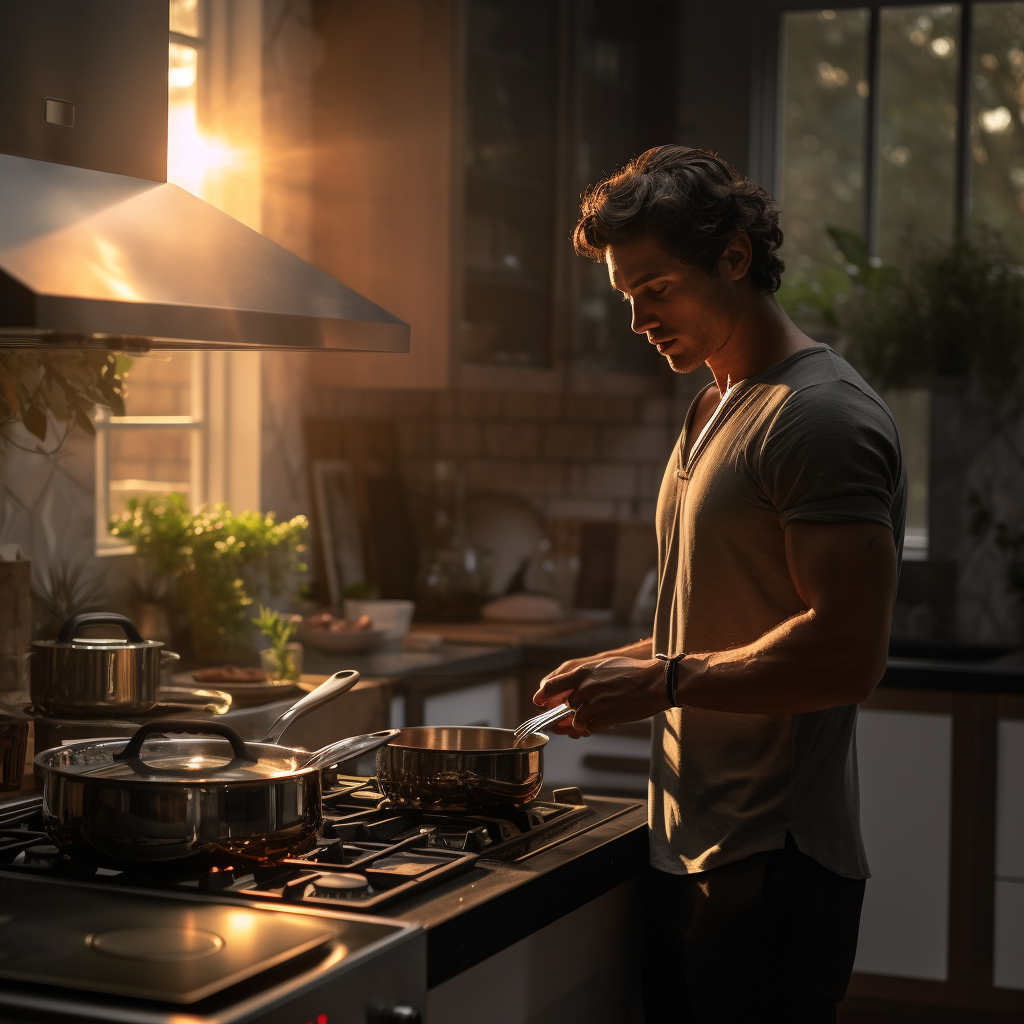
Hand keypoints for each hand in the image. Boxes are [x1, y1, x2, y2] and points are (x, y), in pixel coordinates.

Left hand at [532, 655, 670, 736]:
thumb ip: (584, 677)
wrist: (655, 682)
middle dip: (567, 714)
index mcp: (583, 672)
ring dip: (580, 723)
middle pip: (565, 706)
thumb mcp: (604, 666)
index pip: (552, 685)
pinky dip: (591, 728)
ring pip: (576, 720)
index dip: (543, 696)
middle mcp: (586, 687)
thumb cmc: (632, 673)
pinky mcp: (606, 716)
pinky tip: (600, 722)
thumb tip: (569, 690)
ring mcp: (595, 702)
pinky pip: (590, 728)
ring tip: (590, 719)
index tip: (539, 703)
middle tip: (570, 718)